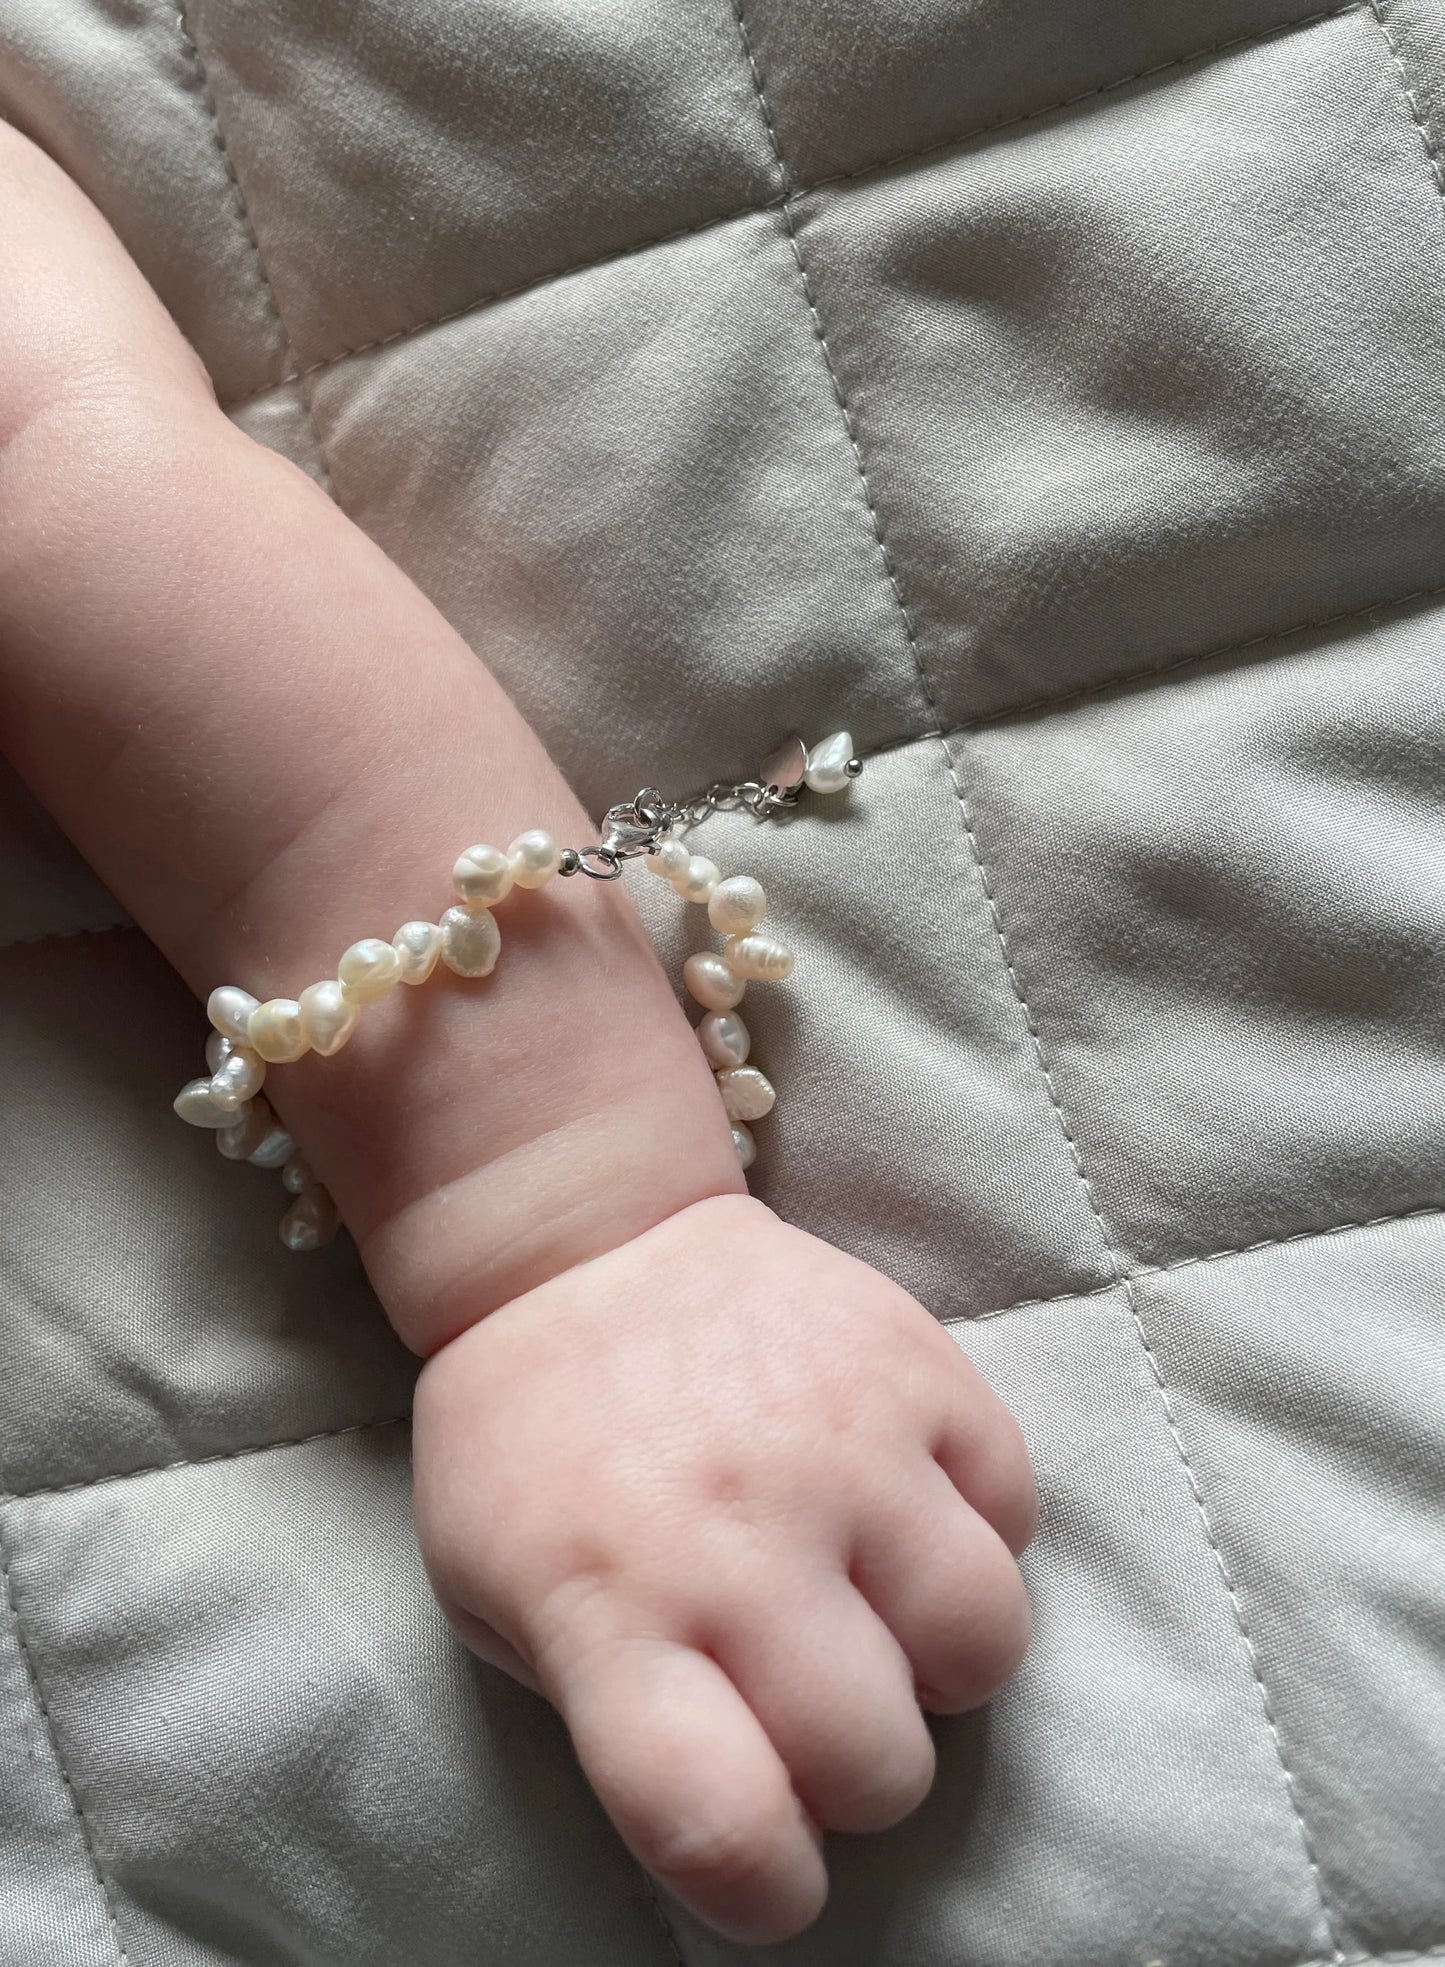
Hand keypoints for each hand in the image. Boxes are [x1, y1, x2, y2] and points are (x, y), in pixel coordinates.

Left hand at [413, 1193, 1035, 1945]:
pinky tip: (903, 1508)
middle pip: (877, 1764)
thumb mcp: (497, 1597)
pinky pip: (1015, 1512)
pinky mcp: (917, 1365)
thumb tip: (748, 1805)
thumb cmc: (532, 1443)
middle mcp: (734, 1537)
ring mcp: (840, 1444)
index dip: (768, 1890)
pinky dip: (977, 1536)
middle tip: (818, 1705)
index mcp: (608, 1611)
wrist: (584, 1242)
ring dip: (940, 1664)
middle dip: (860, 1773)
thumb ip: (611, 1715)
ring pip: (982, 1646)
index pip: (722, 1827)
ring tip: (880, 1611)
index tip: (771, 1861)